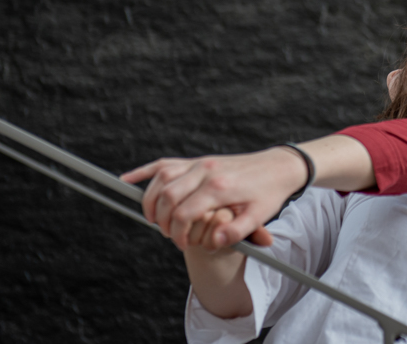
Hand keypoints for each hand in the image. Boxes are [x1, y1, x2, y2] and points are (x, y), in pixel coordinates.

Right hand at [121, 147, 304, 249]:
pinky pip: (165, 163)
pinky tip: (126, 179)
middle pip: (167, 196)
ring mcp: (201, 163)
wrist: (279, 167)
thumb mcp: (259, 216)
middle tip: (170, 235)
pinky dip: (144, 172)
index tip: (182, 244)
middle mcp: (206, 171)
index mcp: (220, 187)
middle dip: (163, 220)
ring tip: (155, 219)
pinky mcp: (199, 160)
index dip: (177, 233)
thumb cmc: (269, 194)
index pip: (184, 213)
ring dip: (151, 200)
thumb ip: (237, 232)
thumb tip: (213, 243)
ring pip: (161, 178)